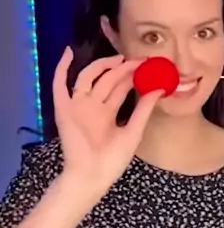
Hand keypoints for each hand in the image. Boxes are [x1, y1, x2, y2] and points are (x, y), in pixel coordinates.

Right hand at [53, 48, 161, 197]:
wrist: (92, 175)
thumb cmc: (112, 161)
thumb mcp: (133, 132)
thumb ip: (144, 110)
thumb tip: (160, 87)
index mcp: (108, 112)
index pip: (120, 88)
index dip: (132, 76)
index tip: (147, 65)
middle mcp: (93, 106)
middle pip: (107, 80)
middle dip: (122, 69)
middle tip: (138, 60)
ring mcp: (78, 106)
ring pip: (88, 78)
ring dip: (101, 65)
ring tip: (118, 59)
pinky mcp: (64, 109)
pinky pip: (59, 85)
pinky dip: (61, 68)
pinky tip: (69, 52)